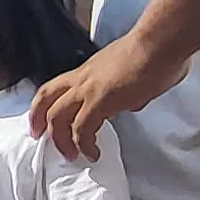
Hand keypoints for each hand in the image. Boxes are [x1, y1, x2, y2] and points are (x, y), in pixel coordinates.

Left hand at [30, 33, 191, 160]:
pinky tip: (94, 153)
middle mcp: (83, 78)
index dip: (43, 104)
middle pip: (46, 100)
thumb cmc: (154, 50)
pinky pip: (83, 129)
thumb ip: (122, 88)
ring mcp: (89, 89)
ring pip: (57, 117)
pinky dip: (84, 145)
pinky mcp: (101, 101)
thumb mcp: (129, 71)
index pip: (56, 87)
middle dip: (39, 121)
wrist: (160, 43)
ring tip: (71, 156)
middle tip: (41, 139)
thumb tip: (128, 102)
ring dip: (61, 140)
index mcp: (88, 70)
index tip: (41, 120)